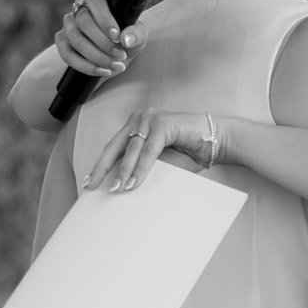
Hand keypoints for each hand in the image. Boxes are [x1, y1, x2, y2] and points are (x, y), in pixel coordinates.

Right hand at [56, 0, 148, 79]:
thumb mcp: (139, 35)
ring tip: (116, 66)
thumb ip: (136, 34)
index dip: (105, 19)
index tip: (117, 37)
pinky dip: (85, 66)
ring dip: (96, 56)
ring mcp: (68, 26)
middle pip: (84, 21)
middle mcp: (79, 9)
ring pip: (76, 39)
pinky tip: (102, 71)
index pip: (95, 2)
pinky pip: (67, 55)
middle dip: (103, 42)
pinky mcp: (62, 42)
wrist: (116, 55)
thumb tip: (125, 39)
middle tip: (120, 55)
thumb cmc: (127, 38)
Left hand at [84, 108, 221, 190]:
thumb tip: (122, 184)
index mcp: (137, 126)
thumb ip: (142, 166)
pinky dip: (141, 167)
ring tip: (117, 188)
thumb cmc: (190, 151)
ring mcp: (151, 119)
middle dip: (102, 167)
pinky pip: (148, 150)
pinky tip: (135, 181)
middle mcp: (140, 119)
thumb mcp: (160, 162)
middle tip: (92, 185)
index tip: (90, 181)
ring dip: (124, 171)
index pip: (114, 147)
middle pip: (115, 146)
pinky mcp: (163, 123)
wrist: (218, 141)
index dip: (101, 165)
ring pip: (131, 149)